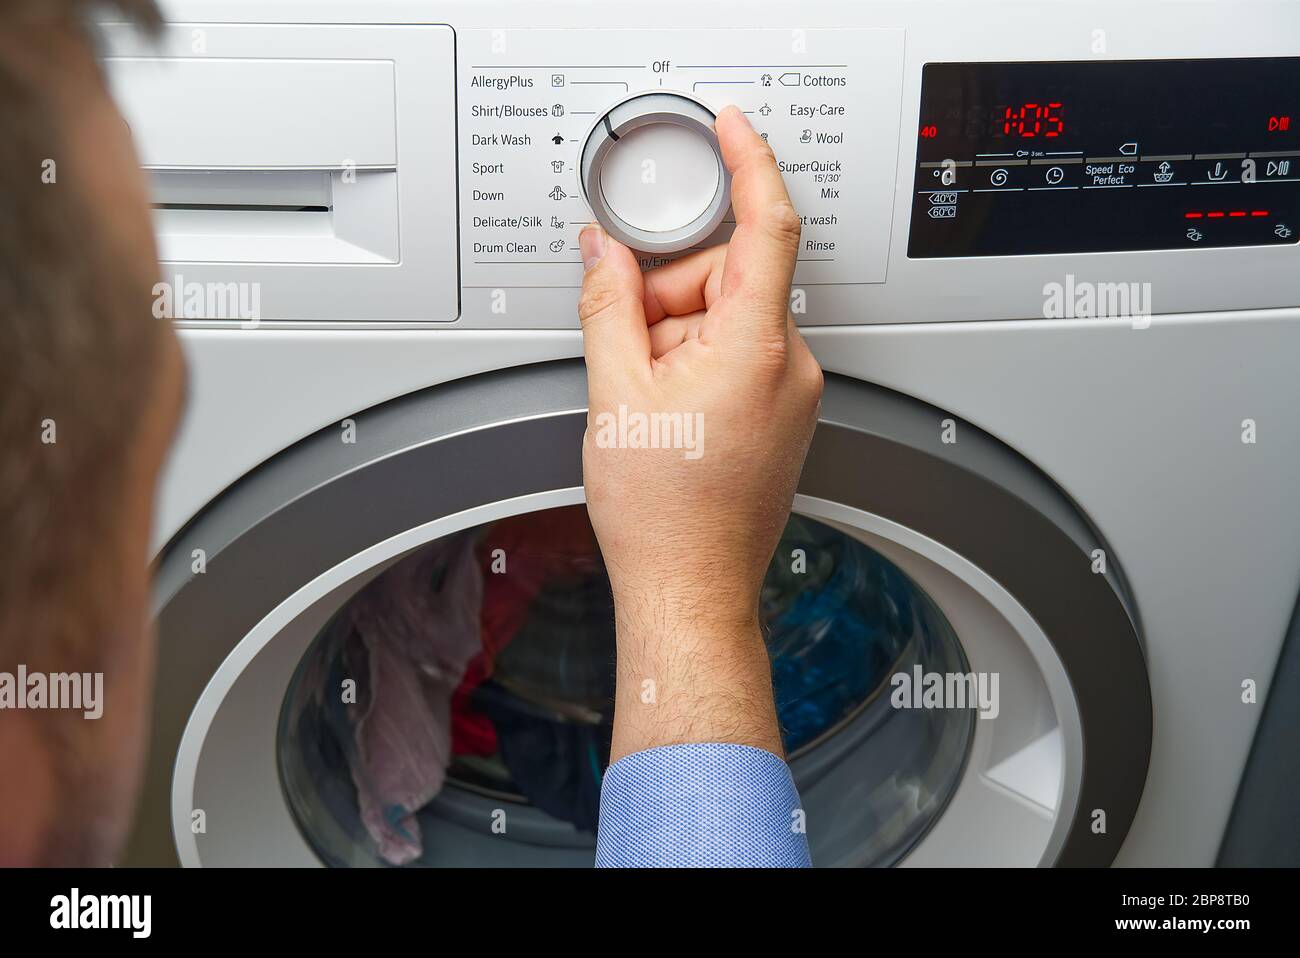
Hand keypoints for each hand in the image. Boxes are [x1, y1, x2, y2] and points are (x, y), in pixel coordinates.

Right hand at [578, 105, 822, 759]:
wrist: (689, 586)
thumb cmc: (664, 513)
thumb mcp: (616, 392)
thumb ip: (609, 305)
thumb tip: (603, 253)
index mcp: (758, 347)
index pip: (768, 227)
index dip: (749, 165)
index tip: (732, 131)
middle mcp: (790, 365)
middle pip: (728, 278)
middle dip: (670, 298)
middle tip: (631, 353)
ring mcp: (790, 392)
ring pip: (728, 318)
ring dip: (678, 337)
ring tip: (647, 399)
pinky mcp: (781, 413)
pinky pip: (739, 353)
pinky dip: (697, 361)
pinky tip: (667, 409)